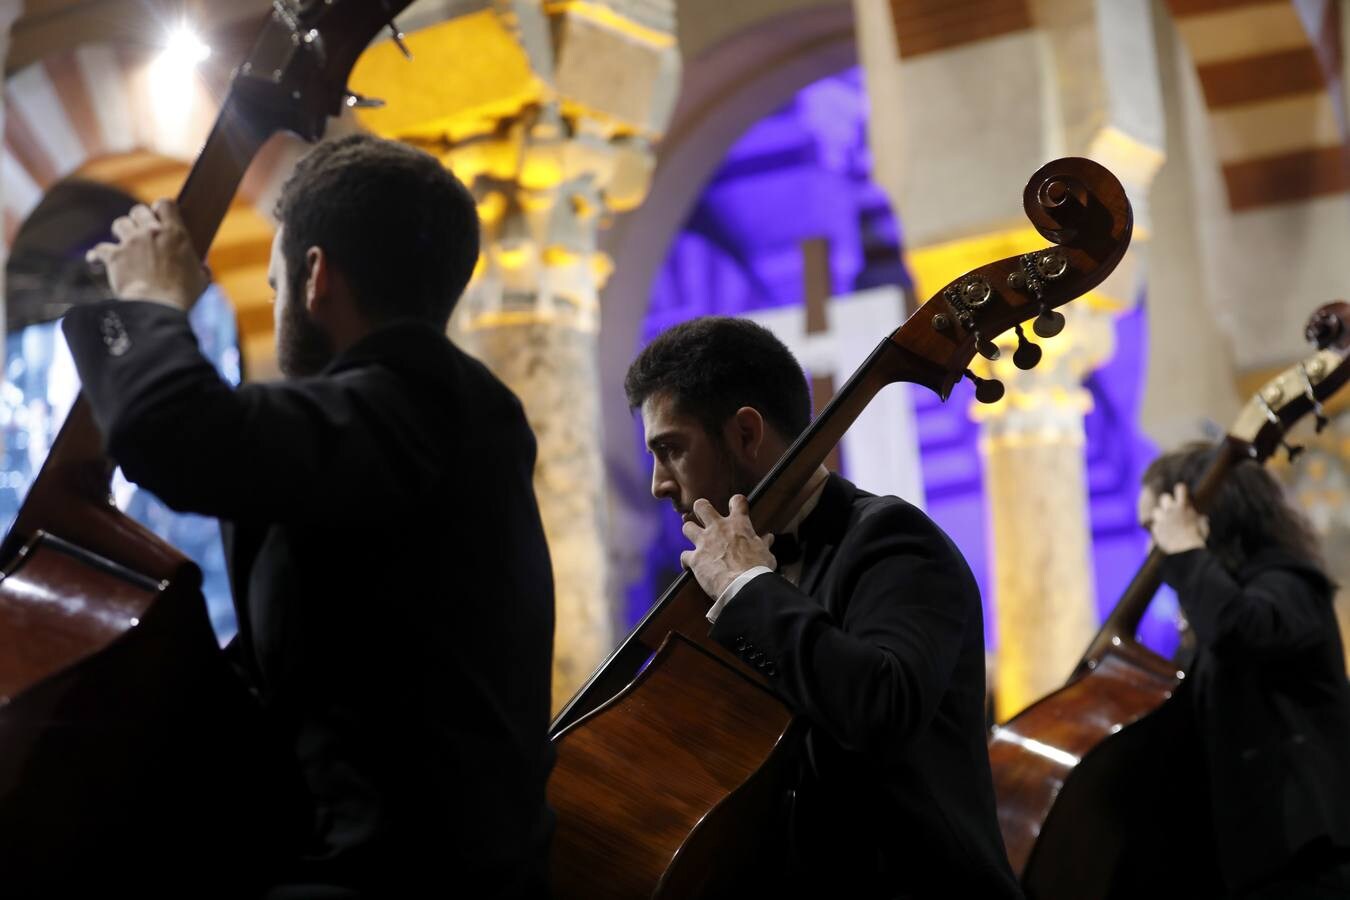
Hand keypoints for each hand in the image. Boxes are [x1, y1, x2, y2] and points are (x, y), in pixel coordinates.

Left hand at [86, 200, 209, 309]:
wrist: (158, 307)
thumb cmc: (183, 295)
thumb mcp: (200, 278)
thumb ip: (199, 267)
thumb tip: (202, 269)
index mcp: (175, 233)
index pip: (165, 204)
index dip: (161, 209)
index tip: (160, 218)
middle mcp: (151, 232)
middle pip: (139, 210)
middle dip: (139, 220)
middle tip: (142, 233)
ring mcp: (131, 242)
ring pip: (120, 223)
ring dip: (121, 233)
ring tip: (125, 245)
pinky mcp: (114, 256)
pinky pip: (100, 249)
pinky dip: (98, 255)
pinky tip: (97, 261)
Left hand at [679, 495, 775, 598]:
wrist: (743, 585)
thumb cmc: (757, 570)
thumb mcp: (765, 554)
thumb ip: (763, 544)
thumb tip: (768, 538)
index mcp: (739, 525)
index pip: (737, 502)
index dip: (736, 502)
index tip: (735, 506)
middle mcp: (719, 528)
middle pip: (702, 506)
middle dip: (701, 509)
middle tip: (702, 515)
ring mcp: (704, 542)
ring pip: (687, 526)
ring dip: (690, 532)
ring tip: (693, 538)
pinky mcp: (695, 558)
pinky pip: (684, 556)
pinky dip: (686, 561)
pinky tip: (689, 566)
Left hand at [1148, 483, 1208, 553]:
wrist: (1188, 553)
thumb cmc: (1200, 538)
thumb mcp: (1204, 524)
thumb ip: (1198, 516)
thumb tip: (1200, 515)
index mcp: (1184, 506)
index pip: (1180, 488)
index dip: (1181, 492)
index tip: (1183, 497)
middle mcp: (1171, 510)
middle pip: (1164, 498)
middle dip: (1168, 503)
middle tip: (1174, 512)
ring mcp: (1162, 519)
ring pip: (1156, 511)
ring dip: (1162, 516)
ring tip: (1170, 525)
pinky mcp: (1156, 530)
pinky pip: (1155, 526)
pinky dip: (1159, 529)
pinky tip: (1166, 536)